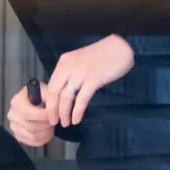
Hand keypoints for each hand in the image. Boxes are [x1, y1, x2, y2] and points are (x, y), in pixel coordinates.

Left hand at [6, 35, 135, 144]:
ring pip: (66, 97)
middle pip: (54, 92)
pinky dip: (77, 111)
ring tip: (65, 123)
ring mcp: (81, 73)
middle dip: (52, 110)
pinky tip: (76, 119)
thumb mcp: (79, 61)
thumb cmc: (102, 55)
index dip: (48, 101)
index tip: (49, 112)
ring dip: (64, 113)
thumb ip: (70, 74)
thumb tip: (63, 92)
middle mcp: (69, 67)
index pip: (50, 85)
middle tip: (54, 121)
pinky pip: (81, 99)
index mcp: (64, 62)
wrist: (120, 46)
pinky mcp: (94, 79)